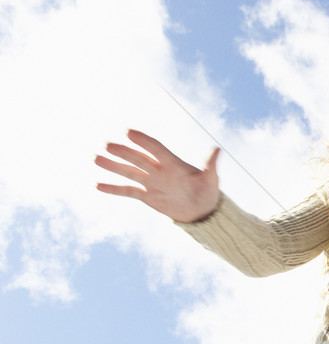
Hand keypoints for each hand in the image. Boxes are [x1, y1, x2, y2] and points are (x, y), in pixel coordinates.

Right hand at [95, 130, 219, 222]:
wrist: (202, 211)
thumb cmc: (208, 192)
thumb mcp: (211, 180)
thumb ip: (211, 165)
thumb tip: (218, 149)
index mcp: (173, 163)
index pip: (155, 148)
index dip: (143, 141)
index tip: (129, 132)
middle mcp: (158, 170)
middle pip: (138, 158)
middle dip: (123, 152)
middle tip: (107, 145)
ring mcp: (151, 183)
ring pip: (129, 172)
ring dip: (113, 166)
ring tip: (96, 158)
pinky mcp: (146, 196)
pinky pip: (128, 191)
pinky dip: (114, 189)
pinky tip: (98, 185)